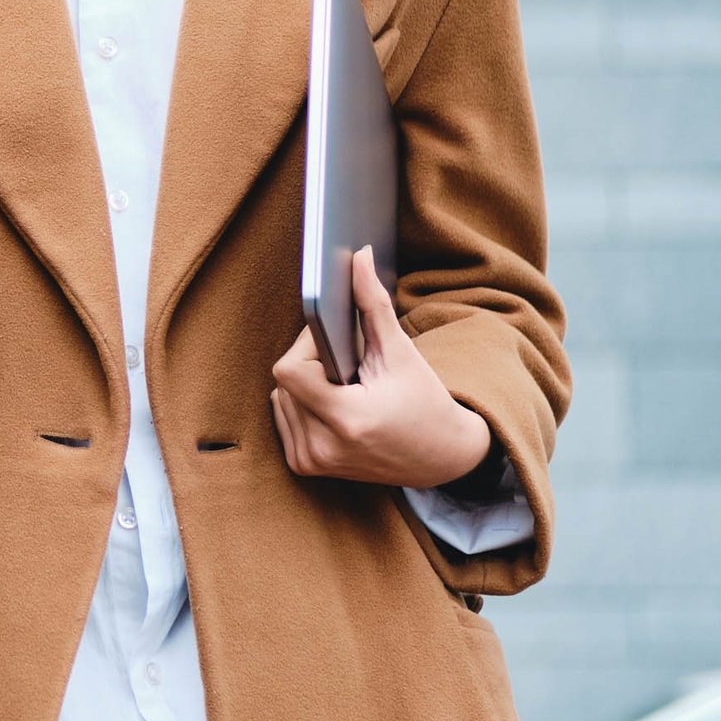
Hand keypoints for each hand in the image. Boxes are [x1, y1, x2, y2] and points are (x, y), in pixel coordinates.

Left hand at [269, 246, 492, 487]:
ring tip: (346, 391)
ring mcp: (312, 460)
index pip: (288, 370)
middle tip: (349, 369)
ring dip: (304, 385)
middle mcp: (323, 447)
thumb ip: (372, 303)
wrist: (440, 457)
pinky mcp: (305, 465)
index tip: (333, 343)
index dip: (306, 348)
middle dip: (311, 364)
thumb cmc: (424, 402)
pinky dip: (301, 403)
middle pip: (285, 381)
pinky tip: (335, 406)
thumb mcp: (401, 352)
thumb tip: (358, 255)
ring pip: (280, 396)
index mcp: (346, 420)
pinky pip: (284, 415)